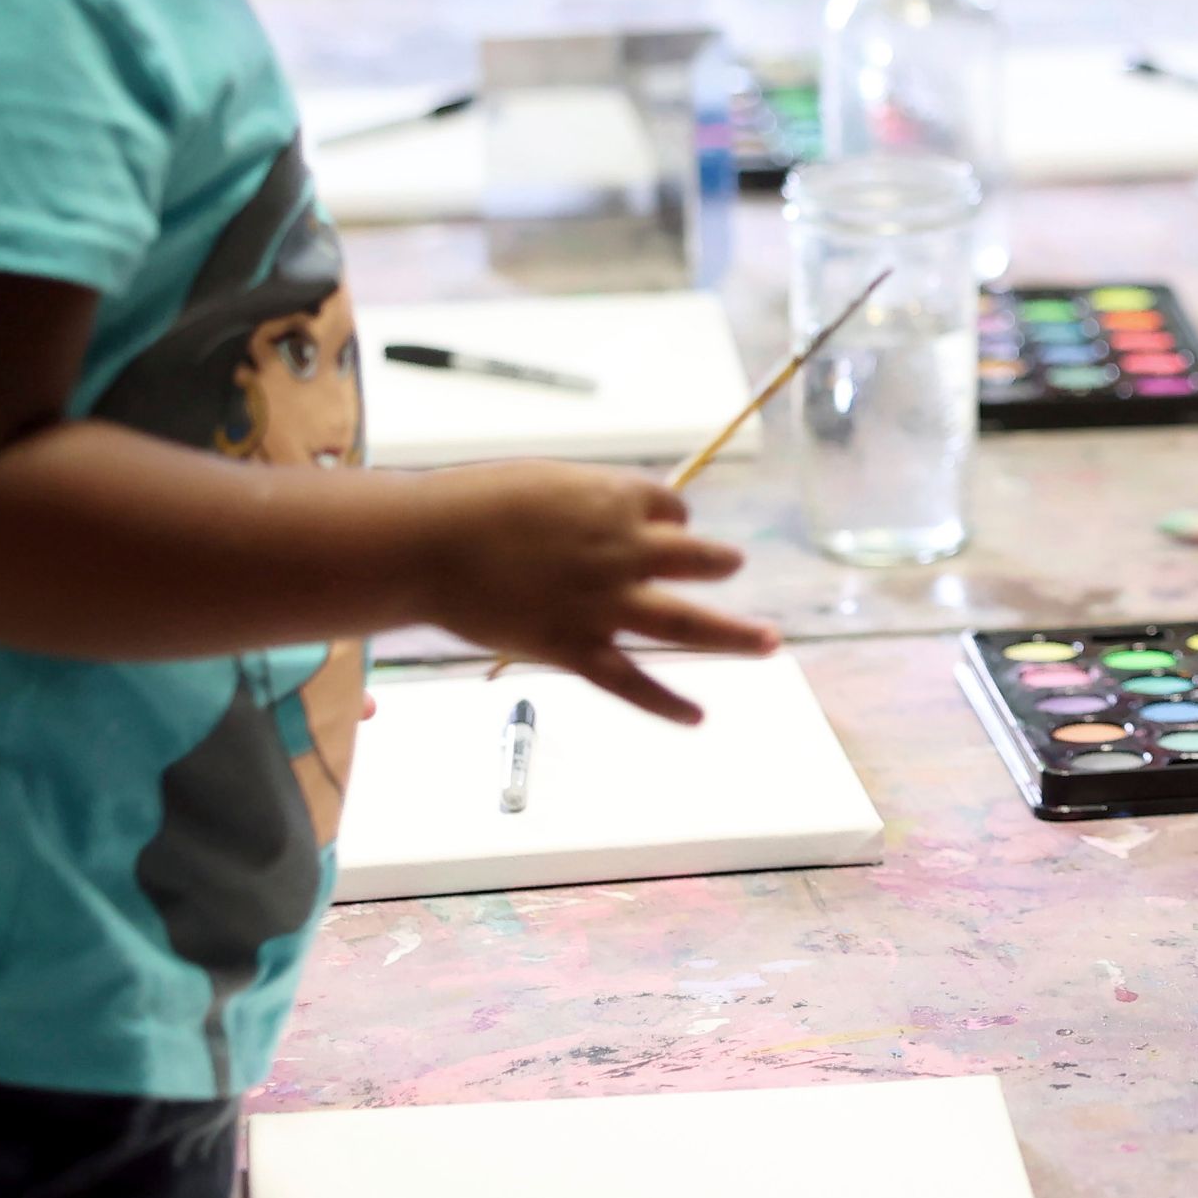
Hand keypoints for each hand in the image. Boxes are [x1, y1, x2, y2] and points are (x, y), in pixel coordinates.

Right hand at [420, 464, 778, 720]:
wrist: (430, 543)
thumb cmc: (474, 502)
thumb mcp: (544, 481)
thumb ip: (586, 499)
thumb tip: (607, 509)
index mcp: (615, 501)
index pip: (669, 507)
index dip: (670, 517)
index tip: (667, 525)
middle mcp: (624, 551)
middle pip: (696, 558)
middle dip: (719, 563)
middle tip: (734, 565)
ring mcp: (604, 604)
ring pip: (686, 623)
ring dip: (733, 634)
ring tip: (768, 641)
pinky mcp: (575, 648)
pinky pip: (632, 682)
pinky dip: (666, 702)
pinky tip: (698, 716)